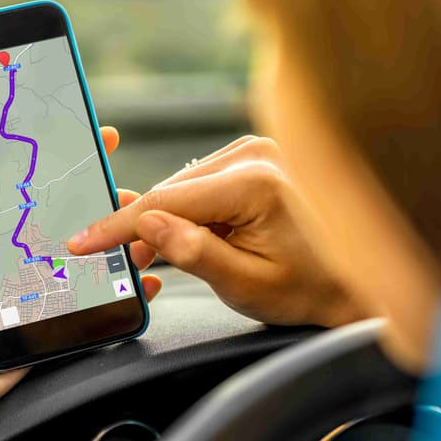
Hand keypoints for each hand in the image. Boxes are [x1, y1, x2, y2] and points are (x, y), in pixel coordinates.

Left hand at [0, 127, 158, 440]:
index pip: (28, 185)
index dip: (60, 162)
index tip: (93, 138)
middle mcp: (8, 258)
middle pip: (66, 221)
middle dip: (102, 203)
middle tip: (129, 191)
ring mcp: (31, 293)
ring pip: (84, 261)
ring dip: (119, 245)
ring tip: (144, 232)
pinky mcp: (46, 327)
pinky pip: (90, 307)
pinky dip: (121, 295)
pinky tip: (143, 283)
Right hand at [69, 135, 365, 327]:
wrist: (359, 281)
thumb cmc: (311, 288)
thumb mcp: (246, 284)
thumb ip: (193, 253)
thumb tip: (146, 225)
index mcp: (256, 182)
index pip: (167, 200)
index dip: (117, 224)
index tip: (82, 241)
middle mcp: (257, 154)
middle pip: (171, 189)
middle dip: (139, 226)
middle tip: (116, 262)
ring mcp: (257, 151)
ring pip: (182, 186)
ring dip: (163, 220)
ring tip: (155, 258)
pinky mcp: (255, 158)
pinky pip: (201, 183)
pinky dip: (185, 211)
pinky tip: (183, 237)